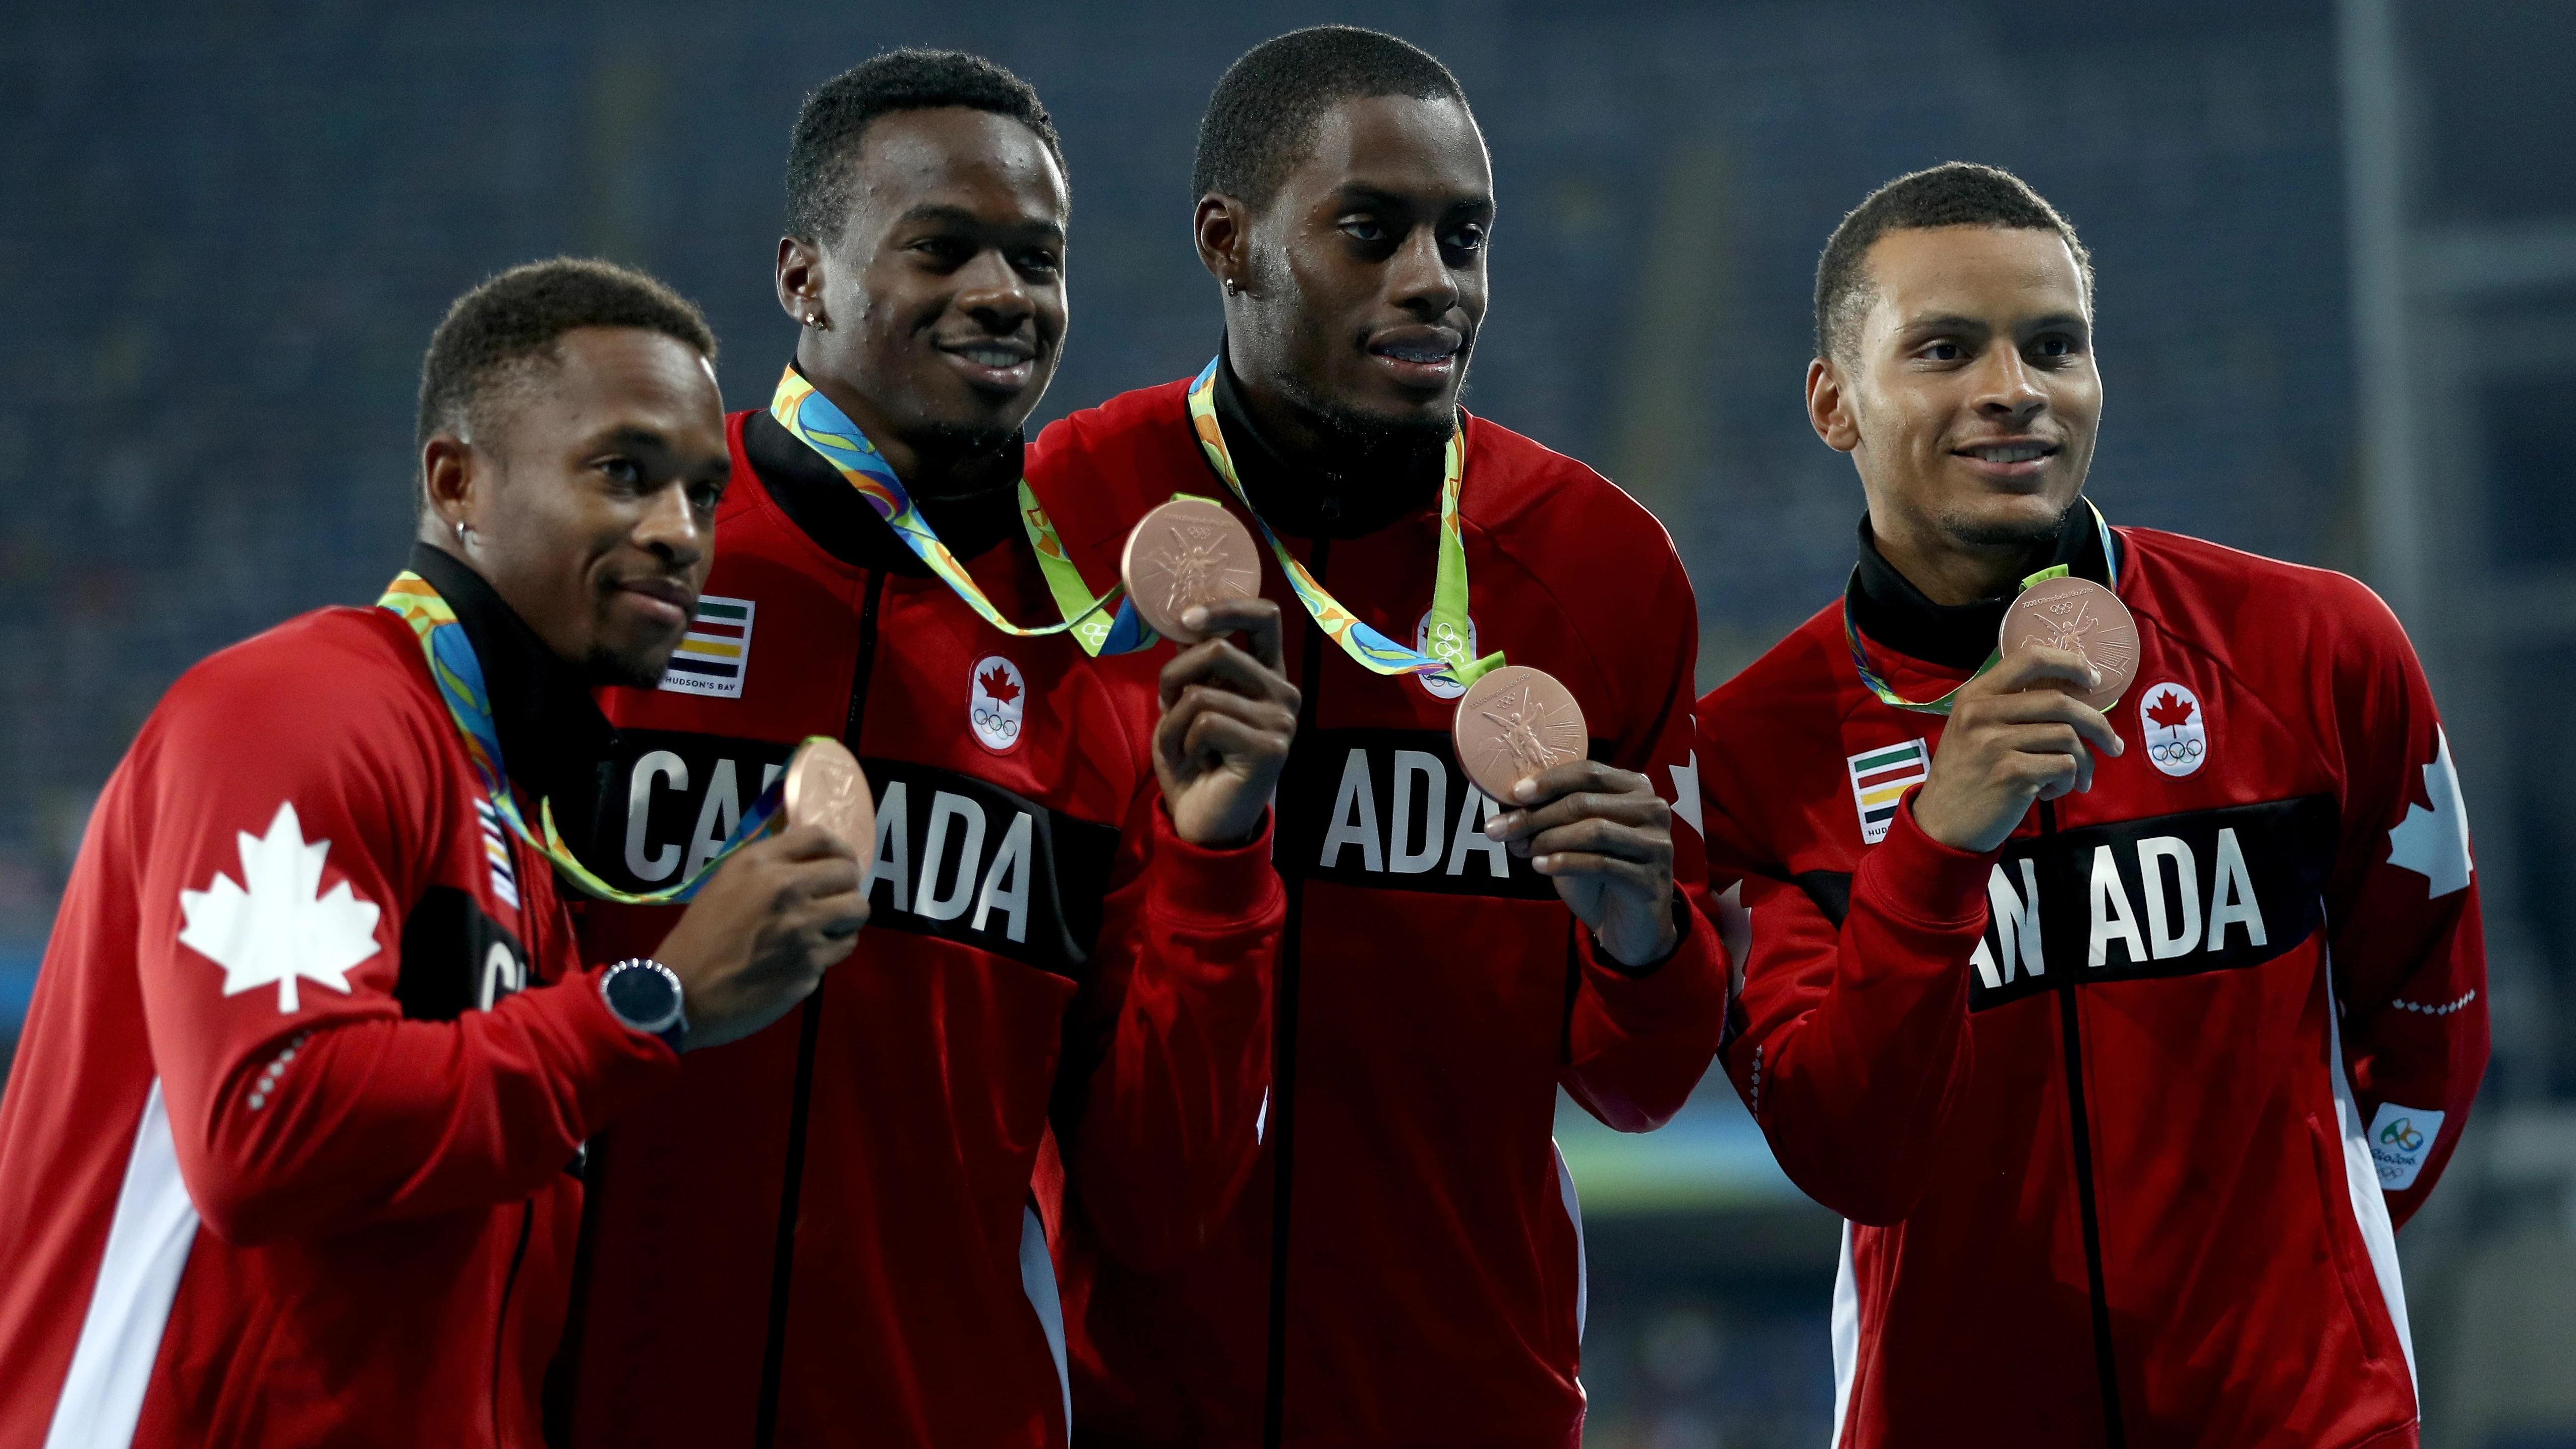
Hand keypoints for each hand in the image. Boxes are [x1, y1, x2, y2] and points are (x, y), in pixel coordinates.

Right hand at [654, 824, 866, 1049]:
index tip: (840, 863)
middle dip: (847, 886)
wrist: (682, 993)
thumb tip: (808, 863)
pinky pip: (843, 947)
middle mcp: (787, 889)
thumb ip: (768, 868)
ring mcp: (803, 929)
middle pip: (848, 873)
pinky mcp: (811, 965)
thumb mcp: (725, 883)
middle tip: (834, 900)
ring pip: (857, 910)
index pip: (821, 838)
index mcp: (760, 864)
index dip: (840, 849)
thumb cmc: (699, 938)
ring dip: (847, 918)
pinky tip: (811, 956)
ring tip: (828, 928)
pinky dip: (833, 950)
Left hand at [1154, 599, 1299, 846]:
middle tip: (1166, 705)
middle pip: (1220, 649)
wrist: (1204, 823)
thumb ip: (1195, 664)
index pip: (1265, 616)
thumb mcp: (1188, 702)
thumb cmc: (1195, 761)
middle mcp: (1284, 693)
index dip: (1225, 607)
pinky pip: (1205, 723)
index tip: (1186, 619)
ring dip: (1173, 722)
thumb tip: (1184, 621)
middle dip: (1174, 675)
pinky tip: (1197, 762)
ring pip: (1203, 692)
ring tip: (1182, 746)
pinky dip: (1183, 743)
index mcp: (1268, 675)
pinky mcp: (1270, 749)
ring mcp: (1281, 722)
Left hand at [1485, 760, 1677, 967]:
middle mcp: (1652, 810)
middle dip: (1536, 815)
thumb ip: (1553, 818)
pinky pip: (1601, 864)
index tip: (1514, 794)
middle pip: (1585, 802)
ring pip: (1594, 830)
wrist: (1631, 927)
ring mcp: (1656, 844)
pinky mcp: (1651, 879)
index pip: (1589, 772)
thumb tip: (1507, 811)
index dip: (1549, 781)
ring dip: (1548, 838)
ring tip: (1520, 849)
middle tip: (1500, 829)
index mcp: (1635, 788)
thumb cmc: (1599, 875)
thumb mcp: (1573, 838)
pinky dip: (1565, 863)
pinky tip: (1540, 866)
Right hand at [1910, 646, 2125, 854]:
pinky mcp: (2012, 773)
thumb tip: (2074, 696)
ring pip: (2067, 737)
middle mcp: (1982, 713)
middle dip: (2097, 723)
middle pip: (2060, 701)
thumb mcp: (1975, 730)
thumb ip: (2010, 708)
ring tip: (2078, 779)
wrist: (1942, 825)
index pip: (2030, 659)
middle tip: (2112, 744)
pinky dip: (2068, 781)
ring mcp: (1995, 743)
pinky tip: (2051, 792)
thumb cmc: (1967, 776)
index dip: (2071, 664)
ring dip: (2085, 761)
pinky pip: (2064, 766)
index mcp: (1975, 695)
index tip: (2094, 680)